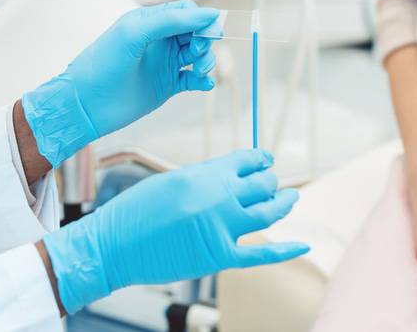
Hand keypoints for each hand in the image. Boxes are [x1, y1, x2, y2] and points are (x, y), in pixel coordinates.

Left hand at [23, 1, 218, 166]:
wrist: (86, 105)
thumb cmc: (103, 64)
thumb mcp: (135, 33)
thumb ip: (171, 20)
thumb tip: (209, 13)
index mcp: (149, 21)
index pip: (186, 11)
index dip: (201, 19)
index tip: (211, 31)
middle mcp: (159, 40)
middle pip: (196, 33)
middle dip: (205, 40)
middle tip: (198, 53)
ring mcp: (164, 63)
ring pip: (198, 55)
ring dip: (206, 60)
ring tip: (200, 71)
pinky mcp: (167, 85)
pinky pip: (194, 79)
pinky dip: (203, 80)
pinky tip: (204, 84)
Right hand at [42, 150, 309, 314]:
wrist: (114, 246)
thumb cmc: (135, 212)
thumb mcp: (170, 180)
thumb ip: (203, 178)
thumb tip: (230, 177)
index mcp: (203, 174)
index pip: (245, 161)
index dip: (261, 160)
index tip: (267, 161)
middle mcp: (217, 197)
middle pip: (261, 184)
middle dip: (271, 182)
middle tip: (274, 184)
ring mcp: (221, 228)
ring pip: (268, 213)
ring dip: (284, 204)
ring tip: (290, 199)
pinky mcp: (219, 257)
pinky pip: (261, 253)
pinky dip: (286, 250)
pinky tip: (303, 246)